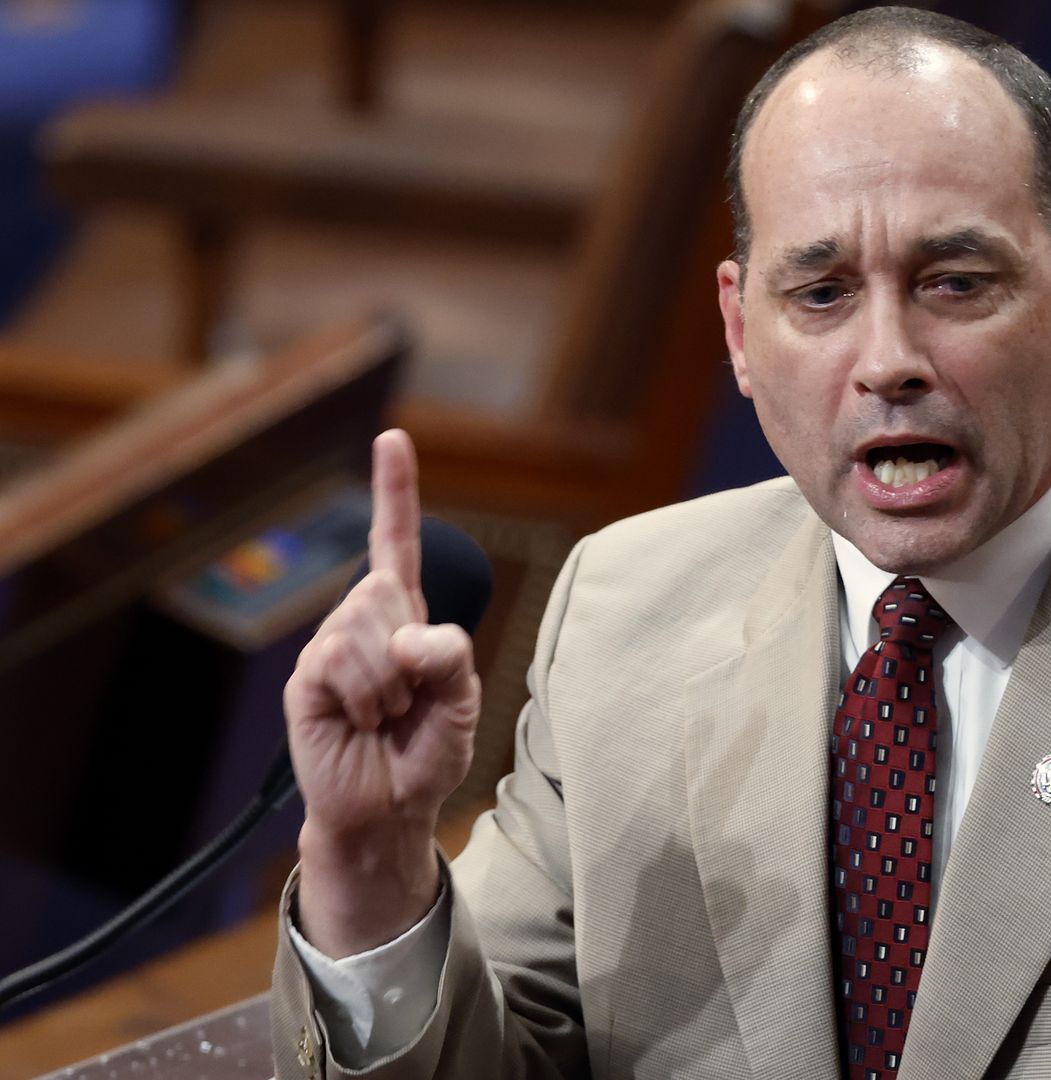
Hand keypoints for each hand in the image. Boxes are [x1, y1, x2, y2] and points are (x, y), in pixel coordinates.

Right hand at [284, 429, 479, 955]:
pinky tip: (362, 720)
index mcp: (406, 617)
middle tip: (411, 698)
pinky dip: (366, 695)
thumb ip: (450, 658)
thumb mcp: (462, 703)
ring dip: (391, 683)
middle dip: (412, 650)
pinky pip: (340, 660)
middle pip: (387, 590)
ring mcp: (330, 647)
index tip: (392, 438)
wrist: (390, 808)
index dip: (393, 491)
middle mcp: (364, 621)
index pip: (395, 543)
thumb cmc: (426, 752)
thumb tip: (406, 637)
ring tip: (387, 715)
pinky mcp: (308, 679)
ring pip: (365, 627)